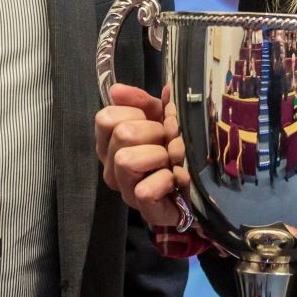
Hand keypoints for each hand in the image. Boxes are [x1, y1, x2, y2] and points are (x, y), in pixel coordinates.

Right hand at [94, 83, 189, 227]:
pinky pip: (146, 188)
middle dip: (155, 132)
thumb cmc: (170, 152)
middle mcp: (110, 167)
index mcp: (109, 144)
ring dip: (161, 155)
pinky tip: (174, 180)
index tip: (152, 122)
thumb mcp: (159, 119)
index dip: (135, 112)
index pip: (105, 117)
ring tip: (170, 161)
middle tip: (166, 142)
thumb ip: (141, 102)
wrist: (191, 191)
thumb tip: (116, 89)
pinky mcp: (140, 207)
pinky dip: (168, 179)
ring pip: (127, 159)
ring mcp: (123, 189)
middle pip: (123, 133)